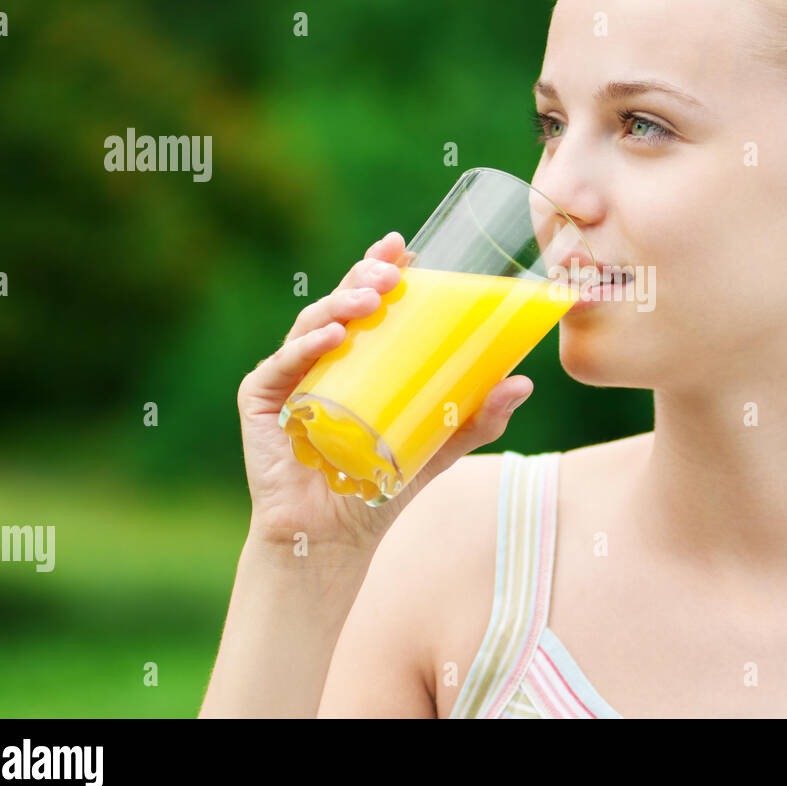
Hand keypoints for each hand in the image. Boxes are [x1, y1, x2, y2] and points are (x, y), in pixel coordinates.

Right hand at [236, 231, 533, 554]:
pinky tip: (333, 335)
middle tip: (392, 269)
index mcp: (360, 356)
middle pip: (341, 302)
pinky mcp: (262, 400)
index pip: (371, 301)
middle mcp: (322, 356)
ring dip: (340, 303)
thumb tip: (524, 383)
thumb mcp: (438, 445)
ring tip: (371, 297)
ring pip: (312, 323)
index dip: (385, 268)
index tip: (409, 249)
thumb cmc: (380, 484)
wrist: (331, 536)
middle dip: (365, 276)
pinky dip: (306, 346)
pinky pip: (282, 364)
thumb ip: (477, 417)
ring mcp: (290, 375)